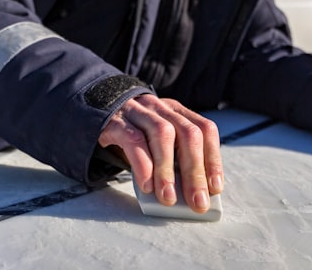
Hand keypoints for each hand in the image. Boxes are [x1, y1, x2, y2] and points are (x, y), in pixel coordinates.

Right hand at [98, 95, 222, 213]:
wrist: (96, 111)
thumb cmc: (134, 134)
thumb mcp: (157, 143)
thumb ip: (173, 162)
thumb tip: (190, 194)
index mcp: (176, 112)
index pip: (205, 129)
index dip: (212, 159)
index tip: (214, 188)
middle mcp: (161, 108)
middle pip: (187, 134)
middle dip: (195, 171)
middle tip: (197, 201)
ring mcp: (138, 112)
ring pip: (161, 133)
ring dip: (168, 170)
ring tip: (168, 198)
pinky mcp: (116, 121)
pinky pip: (132, 139)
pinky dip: (142, 165)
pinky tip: (146, 185)